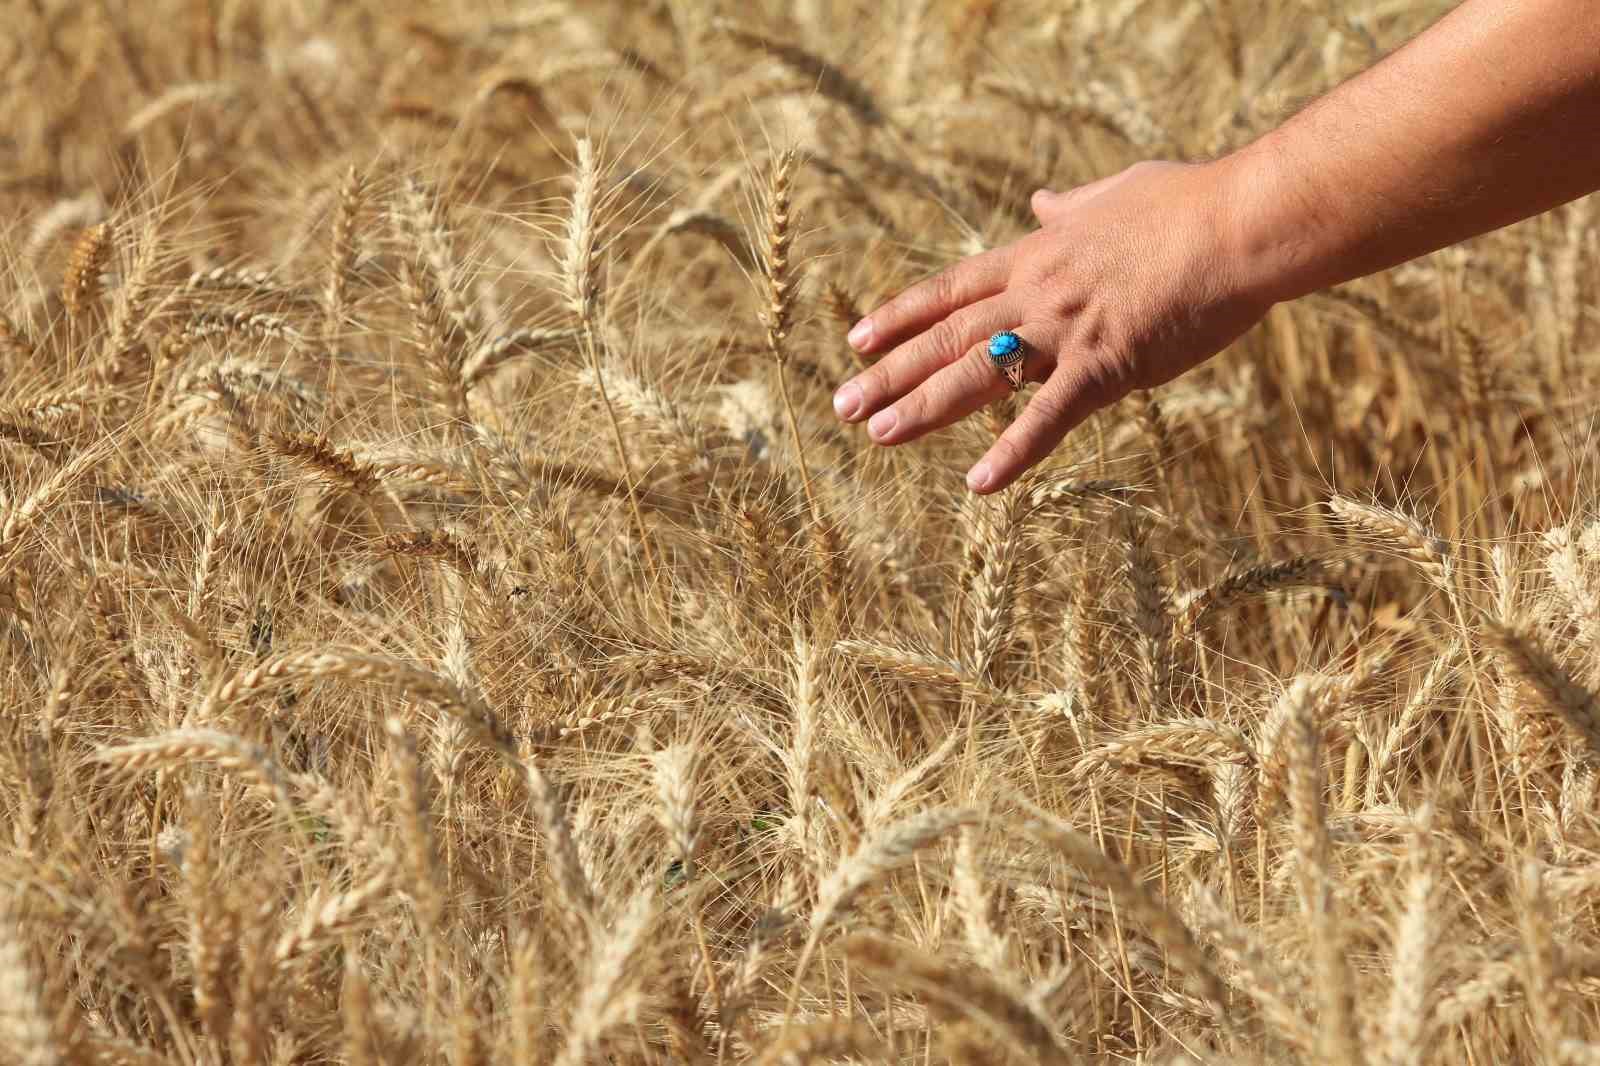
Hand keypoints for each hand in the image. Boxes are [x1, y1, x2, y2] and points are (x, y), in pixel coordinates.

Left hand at [831, 160, 1276, 493]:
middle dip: (890, 372)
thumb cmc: (1191, 203)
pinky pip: (1050, 417)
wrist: (1239, 223)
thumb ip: (1071, 207)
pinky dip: (1013, 452)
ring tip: (877, 433)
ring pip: (978, 374)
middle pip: (947, 336)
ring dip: (923, 406)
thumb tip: (1041, 202)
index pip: (951, 289)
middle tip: (843, 404)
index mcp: (1037, 256)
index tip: (858, 339)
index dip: (901, 315)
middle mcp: (1036, 293)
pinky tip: (978, 484)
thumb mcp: (1116, 193)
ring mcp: (1065, 330)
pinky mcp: (1106, 366)